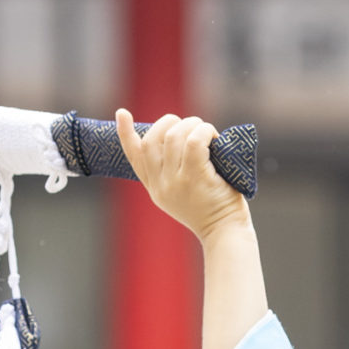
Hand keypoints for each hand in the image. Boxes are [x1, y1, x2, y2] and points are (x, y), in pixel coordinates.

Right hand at [115, 110, 247, 244]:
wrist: (226, 235)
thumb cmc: (214, 211)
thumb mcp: (183, 195)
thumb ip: (172, 173)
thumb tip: (176, 136)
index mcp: (156, 189)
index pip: (135, 157)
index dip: (125, 133)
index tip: (122, 113)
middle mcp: (161, 185)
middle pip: (152, 139)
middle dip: (170, 122)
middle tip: (192, 126)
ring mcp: (176, 181)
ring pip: (174, 135)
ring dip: (192, 124)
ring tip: (208, 132)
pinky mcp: (194, 177)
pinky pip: (194, 141)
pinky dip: (204, 131)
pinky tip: (214, 138)